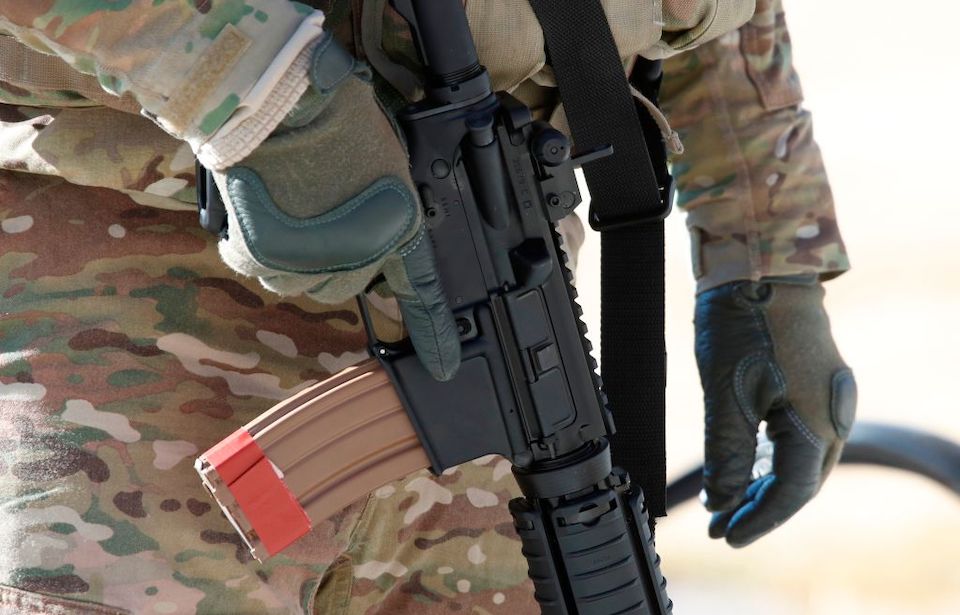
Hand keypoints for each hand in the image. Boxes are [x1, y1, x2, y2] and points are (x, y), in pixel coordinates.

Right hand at [215, 34, 459, 380]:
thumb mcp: (386, 158)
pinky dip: (255, 247)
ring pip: (301, 282)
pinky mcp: (261, 255)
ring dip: (295, 257)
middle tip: (324, 217)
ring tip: (288, 210)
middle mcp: (356, 257)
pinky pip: (259, 267)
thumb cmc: (338, 113)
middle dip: (338, 259)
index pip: (422, 291)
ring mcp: (307, 262)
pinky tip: (257, 217)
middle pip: (347, 285)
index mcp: (399, 230)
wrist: (283, 97)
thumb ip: (385, 201)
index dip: (435, 332)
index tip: (444, 366)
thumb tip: (367, 212)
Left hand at [694, 277, 856, 546]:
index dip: (758, 519)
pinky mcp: (816, 382)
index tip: (725, 535)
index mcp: (817, 423)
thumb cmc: (743, 325)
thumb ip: (727, 454)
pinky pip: (801, 435)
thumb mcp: (726, 394)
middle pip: (800, 482)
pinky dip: (774, 457)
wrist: (761, 265)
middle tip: (722, 526)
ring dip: (767, 485)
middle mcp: (832, 415)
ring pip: (802, 460)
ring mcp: (827, 397)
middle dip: (761, 508)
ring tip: (729, 503)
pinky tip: (750, 465)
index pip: (791, 492)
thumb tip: (722, 502)